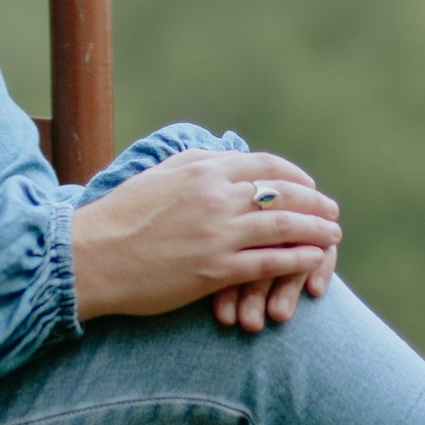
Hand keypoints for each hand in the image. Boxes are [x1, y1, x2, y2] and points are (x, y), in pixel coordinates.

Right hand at [69, 150, 341, 335]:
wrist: (90, 258)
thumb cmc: (119, 216)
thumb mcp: (158, 175)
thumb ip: (196, 162)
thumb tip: (225, 154)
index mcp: (203, 171)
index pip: (264, 166)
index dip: (294, 176)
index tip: (309, 186)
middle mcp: (215, 198)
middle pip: (283, 195)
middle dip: (315, 203)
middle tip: (332, 212)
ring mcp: (217, 235)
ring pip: (283, 227)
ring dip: (316, 230)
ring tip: (333, 235)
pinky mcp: (215, 271)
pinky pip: (269, 263)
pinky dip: (297, 260)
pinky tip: (314, 260)